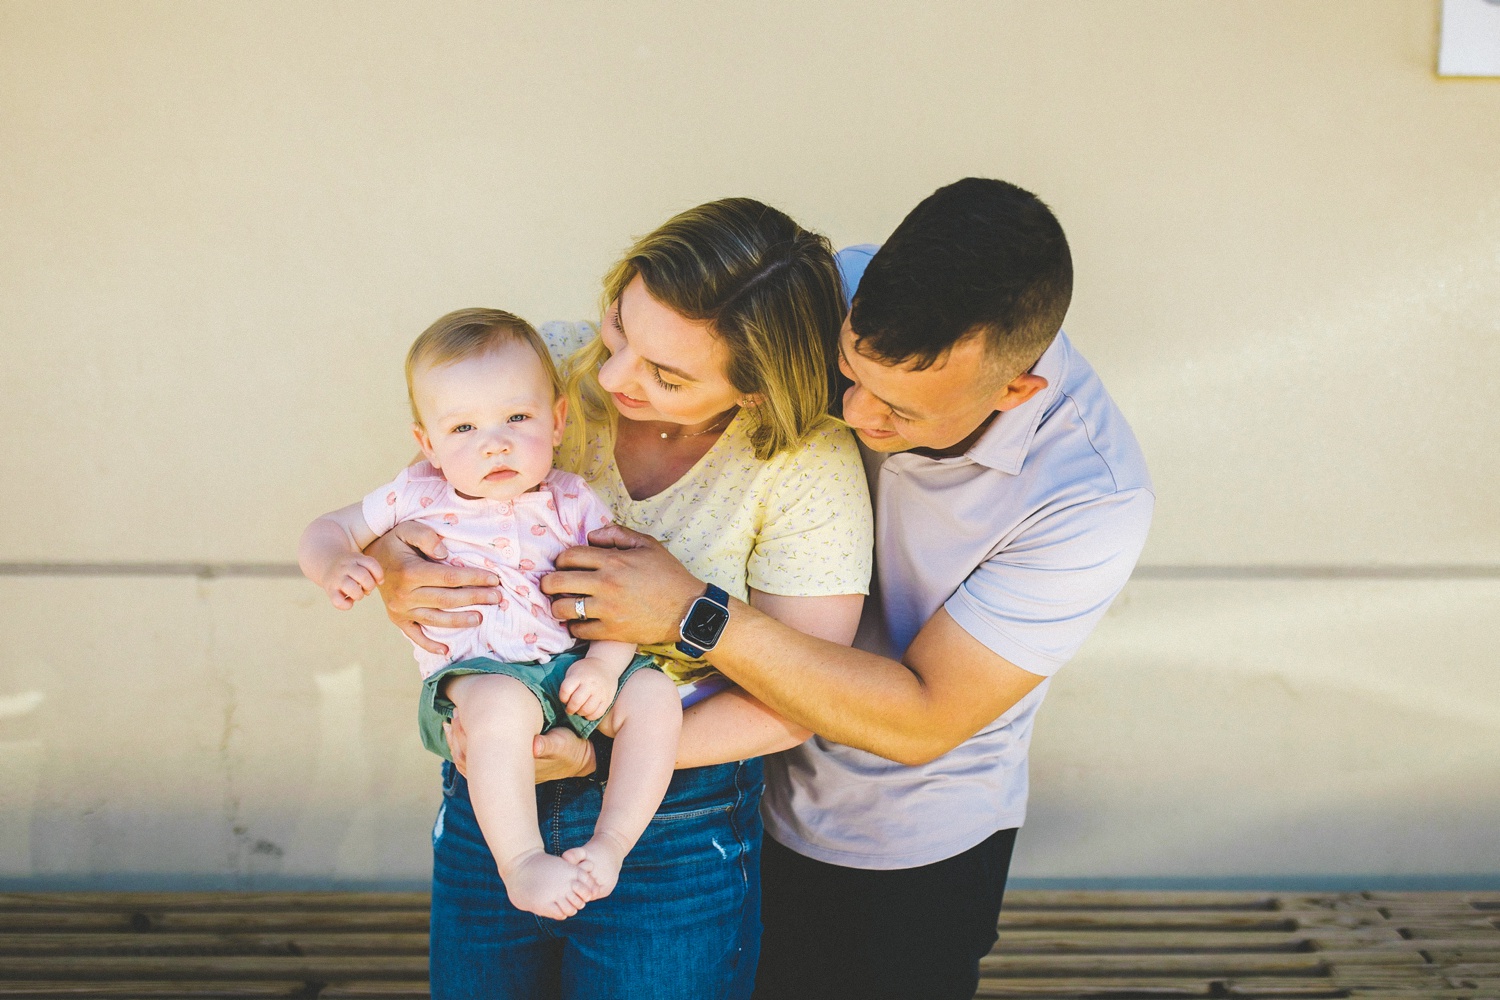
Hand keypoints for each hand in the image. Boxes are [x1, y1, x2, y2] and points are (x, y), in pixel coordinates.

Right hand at [321, 552, 383, 609]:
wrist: (327, 564)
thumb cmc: (351, 568)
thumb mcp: (361, 562)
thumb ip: (371, 572)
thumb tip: (372, 588)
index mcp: (355, 558)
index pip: (371, 563)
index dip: (379, 575)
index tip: (378, 581)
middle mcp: (345, 567)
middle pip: (363, 576)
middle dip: (370, 586)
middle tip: (367, 588)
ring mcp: (336, 578)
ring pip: (350, 587)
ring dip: (359, 595)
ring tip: (358, 595)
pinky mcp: (329, 590)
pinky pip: (338, 601)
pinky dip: (347, 605)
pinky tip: (349, 601)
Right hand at [367, 521, 499, 655]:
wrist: (365, 561)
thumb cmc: (393, 542)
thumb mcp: (407, 529)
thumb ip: (426, 537)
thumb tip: (445, 554)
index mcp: (410, 572)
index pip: (450, 577)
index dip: (474, 578)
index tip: (494, 579)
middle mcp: (404, 594)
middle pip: (447, 599)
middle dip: (475, 598)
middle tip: (497, 597)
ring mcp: (400, 609)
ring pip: (435, 619)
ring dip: (460, 621)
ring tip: (481, 618)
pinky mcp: (396, 619)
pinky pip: (414, 634)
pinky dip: (429, 644)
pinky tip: (446, 649)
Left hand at [443, 680, 590, 781]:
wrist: (575, 760)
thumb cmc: (568, 750)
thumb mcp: (563, 744)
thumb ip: (549, 745)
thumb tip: (535, 745)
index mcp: (515, 764)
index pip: (480, 755)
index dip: (465, 736)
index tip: (460, 715)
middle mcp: (505, 772)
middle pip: (468, 759)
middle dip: (457, 737)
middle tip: (453, 715)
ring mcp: (503, 772)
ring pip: (468, 763)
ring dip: (457, 743)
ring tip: (451, 723)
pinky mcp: (505, 766)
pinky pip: (475, 762)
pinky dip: (464, 748)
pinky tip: (459, 734)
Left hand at [540, 525, 703, 644]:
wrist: (688, 610)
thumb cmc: (669, 575)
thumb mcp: (648, 545)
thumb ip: (617, 534)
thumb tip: (591, 535)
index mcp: (613, 561)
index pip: (569, 556)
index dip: (560, 560)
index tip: (562, 565)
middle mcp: (606, 585)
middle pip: (557, 582)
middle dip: (548, 583)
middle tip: (550, 586)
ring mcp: (607, 610)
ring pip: (563, 609)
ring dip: (558, 607)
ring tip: (562, 605)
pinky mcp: (611, 631)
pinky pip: (578, 631)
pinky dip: (574, 627)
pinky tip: (580, 622)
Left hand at [559, 657, 617, 720]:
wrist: (605, 666)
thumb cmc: (585, 670)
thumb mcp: (574, 671)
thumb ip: (568, 684)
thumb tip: (566, 702)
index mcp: (579, 676)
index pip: (566, 690)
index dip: (562, 697)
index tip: (564, 698)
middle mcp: (590, 684)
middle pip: (576, 702)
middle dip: (570, 708)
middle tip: (570, 709)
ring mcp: (600, 693)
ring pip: (587, 709)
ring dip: (580, 713)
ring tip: (579, 710)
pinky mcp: (607, 700)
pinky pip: (597, 713)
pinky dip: (590, 716)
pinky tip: (587, 712)